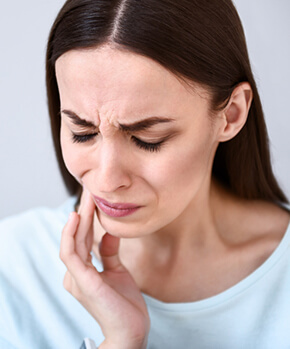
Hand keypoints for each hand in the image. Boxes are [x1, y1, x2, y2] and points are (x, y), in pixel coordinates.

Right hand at [60, 189, 149, 348]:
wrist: (131, 330)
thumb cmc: (123, 303)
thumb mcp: (117, 271)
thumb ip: (109, 253)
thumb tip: (107, 233)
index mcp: (82, 271)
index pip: (82, 239)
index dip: (87, 218)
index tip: (94, 199)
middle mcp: (75, 273)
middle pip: (77, 236)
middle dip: (83, 212)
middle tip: (89, 190)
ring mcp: (76, 278)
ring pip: (72, 241)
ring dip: (79, 218)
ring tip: (85, 198)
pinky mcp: (83, 282)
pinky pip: (71, 254)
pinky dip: (71, 235)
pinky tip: (78, 217)